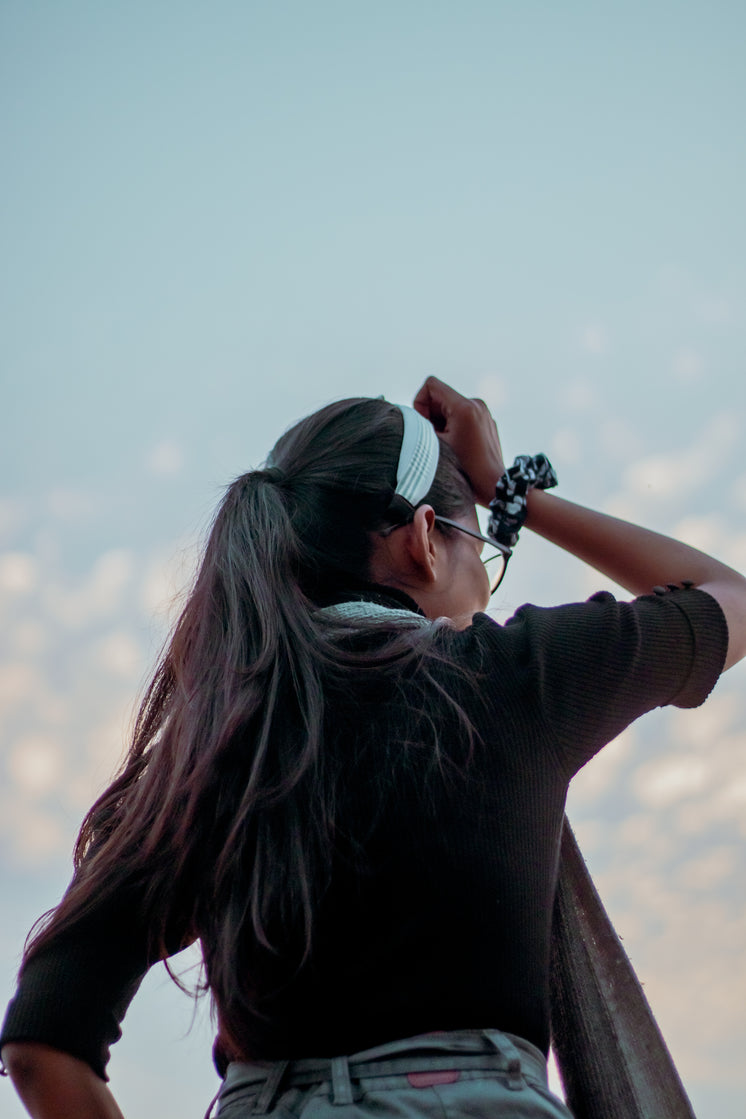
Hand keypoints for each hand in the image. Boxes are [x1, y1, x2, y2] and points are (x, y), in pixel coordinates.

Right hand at [413, 376, 504, 505]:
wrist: (494, 485)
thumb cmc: (466, 470)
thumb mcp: (436, 446)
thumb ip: (420, 426)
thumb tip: (412, 417)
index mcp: (464, 407)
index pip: (431, 385)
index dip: (420, 403)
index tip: (425, 425)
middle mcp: (476, 404)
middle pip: (440, 396)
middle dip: (431, 415)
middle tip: (435, 438)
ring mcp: (483, 412)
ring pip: (450, 406)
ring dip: (442, 422)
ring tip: (447, 444)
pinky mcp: (486, 421)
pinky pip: (462, 415)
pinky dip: (454, 426)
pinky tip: (458, 446)